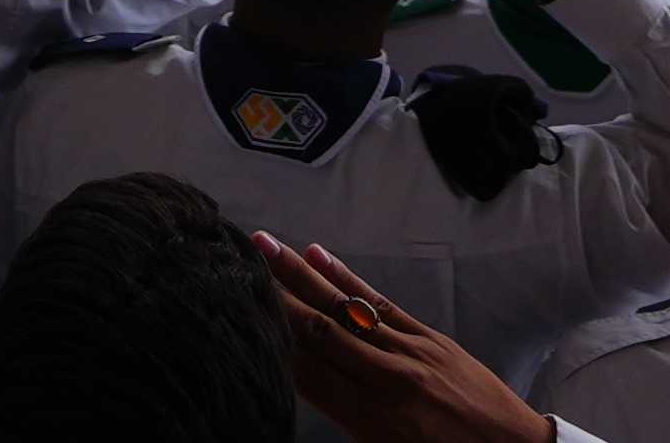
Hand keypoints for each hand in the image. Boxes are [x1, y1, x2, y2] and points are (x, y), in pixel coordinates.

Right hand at [252, 237, 547, 442]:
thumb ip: (349, 424)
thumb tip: (306, 387)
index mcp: (374, 420)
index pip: (309, 371)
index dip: (273, 336)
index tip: (239, 304)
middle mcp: (387, 379)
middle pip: (321, 331)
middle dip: (277, 293)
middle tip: (239, 258)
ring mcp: (410, 353)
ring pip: (346, 309)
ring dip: (301, 274)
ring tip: (266, 245)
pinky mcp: (431, 338)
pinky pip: (381, 304)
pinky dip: (348, 278)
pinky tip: (318, 254)